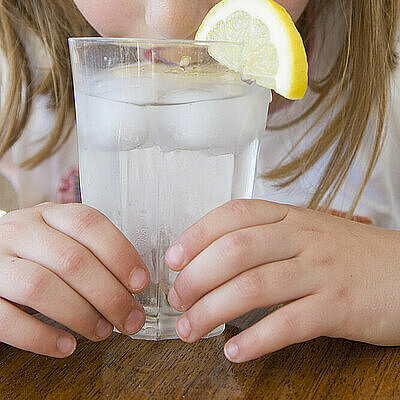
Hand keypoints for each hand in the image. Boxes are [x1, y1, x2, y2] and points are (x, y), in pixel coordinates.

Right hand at [0, 202, 149, 356]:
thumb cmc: (31, 254)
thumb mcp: (57, 239)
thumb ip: (89, 251)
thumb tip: (134, 282)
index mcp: (47, 214)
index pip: (88, 223)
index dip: (120, 253)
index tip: (140, 282)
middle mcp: (21, 232)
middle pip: (72, 260)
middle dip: (109, 294)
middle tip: (130, 319)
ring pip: (41, 287)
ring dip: (80, 314)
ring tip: (102, 331)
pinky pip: (10, 320)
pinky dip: (42, 338)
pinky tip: (66, 346)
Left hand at [164, 198, 399, 361]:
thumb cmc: (352, 254)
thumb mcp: (311, 231)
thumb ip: (269, 237)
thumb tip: (213, 256)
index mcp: (291, 217)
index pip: (235, 214)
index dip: (197, 234)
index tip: (173, 258)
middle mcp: (302, 238)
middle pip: (236, 251)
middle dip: (196, 277)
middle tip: (177, 300)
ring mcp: (320, 272)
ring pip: (254, 287)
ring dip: (213, 311)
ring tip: (191, 330)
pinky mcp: (337, 308)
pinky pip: (288, 324)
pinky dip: (255, 340)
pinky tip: (235, 352)